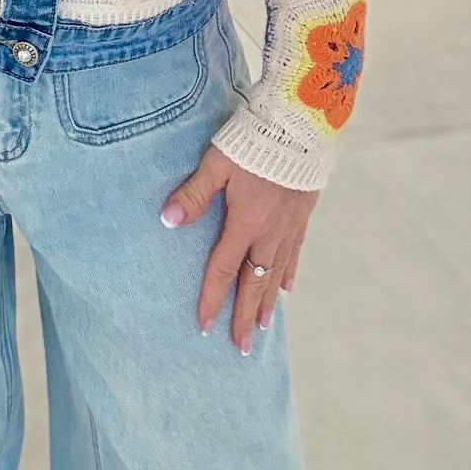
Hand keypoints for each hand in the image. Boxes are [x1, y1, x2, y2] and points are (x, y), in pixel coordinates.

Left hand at [161, 144, 319, 353]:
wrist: (301, 123)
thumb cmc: (253, 139)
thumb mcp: (217, 162)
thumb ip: (194, 193)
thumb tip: (167, 222)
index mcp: (245, 222)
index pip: (223, 269)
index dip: (212, 298)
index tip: (204, 326)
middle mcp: (269, 232)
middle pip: (254, 282)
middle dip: (245, 316)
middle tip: (240, 346)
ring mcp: (289, 225)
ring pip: (276, 273)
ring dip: (267, 301)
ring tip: (262, 326)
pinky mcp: (303, 214)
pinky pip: (295, 253)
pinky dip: (288, 273)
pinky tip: (287, 288)